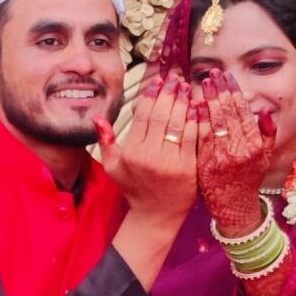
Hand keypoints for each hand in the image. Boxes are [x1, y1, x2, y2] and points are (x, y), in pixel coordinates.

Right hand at [95, 73, 197, 222]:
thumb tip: (97, 118)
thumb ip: (105, 141)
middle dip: (168, 93)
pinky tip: (197, 107)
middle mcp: (151, 156)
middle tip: (174, 78)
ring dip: (183, 102)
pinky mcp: (189, 169)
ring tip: (185, 87)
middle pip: (161, 116)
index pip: (142, 115)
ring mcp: (171, 163)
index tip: (157, 81)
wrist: (155, 216)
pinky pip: (193, 139)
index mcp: (132, 152)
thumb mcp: (113, 167)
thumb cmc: (134, 189)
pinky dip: (196, 120)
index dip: (151, 94)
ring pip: (178, 124)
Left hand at [198, 69, 275, 235]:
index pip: (243, 112)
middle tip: (212, 74)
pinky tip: (192, 105)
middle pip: (228, 113)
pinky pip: (200, 136)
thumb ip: (267, 133)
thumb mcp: (265, 157)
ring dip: (207, 100)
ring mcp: (221, 157)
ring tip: (202, 83)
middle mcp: (239, 150)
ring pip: (213, 122)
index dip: (234, 92)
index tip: (226, 77)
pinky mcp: (205, 163)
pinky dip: (196, 119)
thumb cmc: (249, 178)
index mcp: (255, 146)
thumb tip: (264, 110)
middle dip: (219, 91)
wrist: (233, 207)